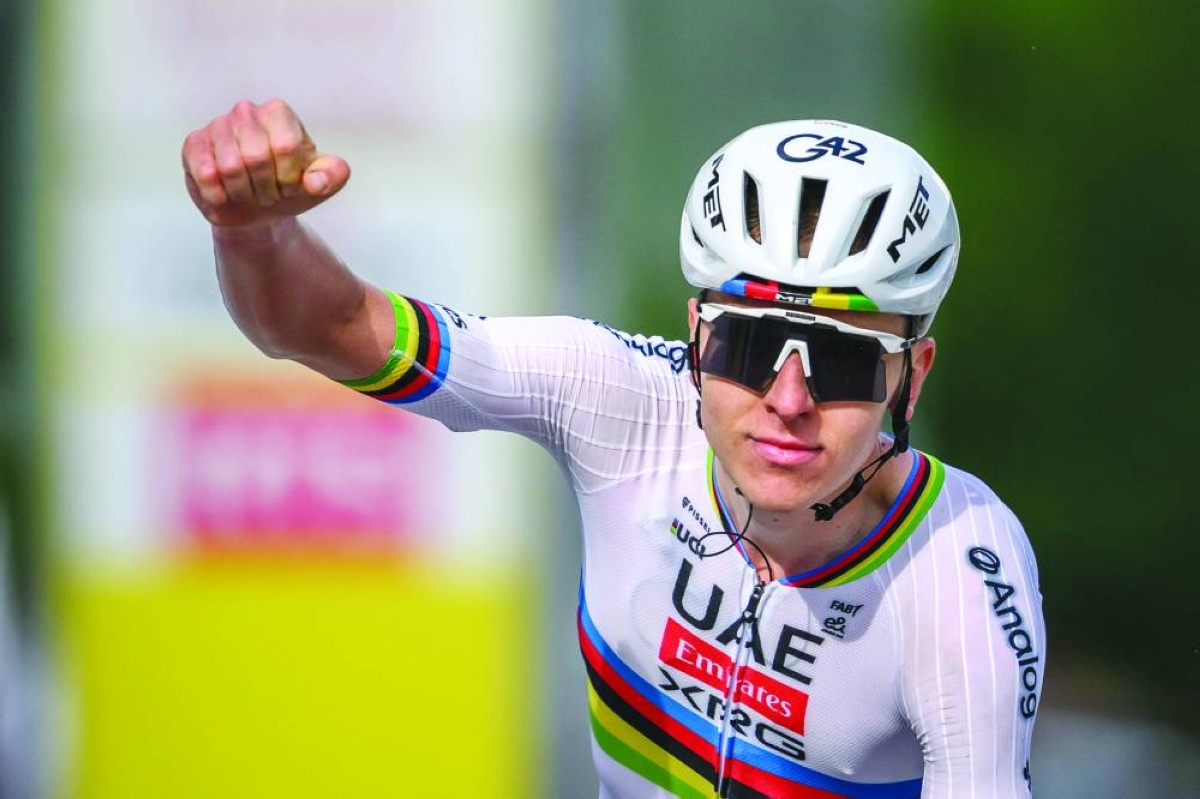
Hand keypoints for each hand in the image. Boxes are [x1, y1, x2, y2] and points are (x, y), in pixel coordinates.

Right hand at [181, 99, 350, 227]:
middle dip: (266, 188)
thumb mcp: (320, 184)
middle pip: (257, 157)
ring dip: (244, 193)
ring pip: (230, 167)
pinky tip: (225, 195)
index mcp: (279, 114)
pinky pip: (204, 173)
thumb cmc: (290, 188)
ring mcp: (217, 126)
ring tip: (249, 192)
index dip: (289, 177)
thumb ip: (333, 176)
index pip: (286, 146)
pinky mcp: (194, 145)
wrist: (258, 208)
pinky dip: (219, 194)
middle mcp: (246, 112)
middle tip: (269, 194)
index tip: (291, 186)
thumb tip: (316, 182)